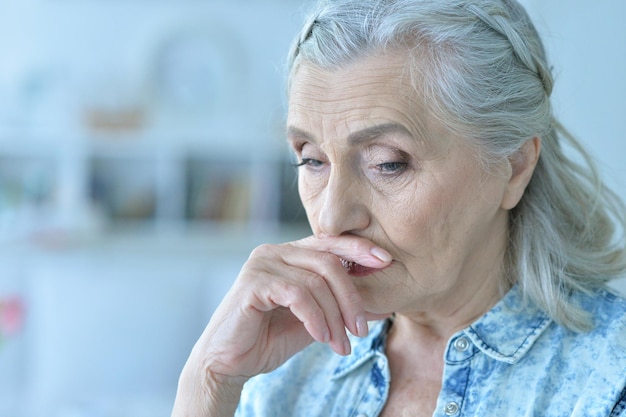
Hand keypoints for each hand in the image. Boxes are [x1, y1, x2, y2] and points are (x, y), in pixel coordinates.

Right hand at [172, 234, 391, 415]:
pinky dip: (315, 318)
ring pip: (316, 281)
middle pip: (328, 261)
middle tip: (361, 328)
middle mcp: (274, 252)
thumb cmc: (268, 339)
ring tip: (341, 344)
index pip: (330, 243)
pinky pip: (298, 295)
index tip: (387, 262)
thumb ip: (341, 310)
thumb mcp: (316, 322)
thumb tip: (382, 305)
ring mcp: (261, 264)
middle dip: (351, 297)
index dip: (360, 248)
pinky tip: (321, 337)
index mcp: (289, 255)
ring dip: (335, 316)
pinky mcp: (252, 283)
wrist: (229, 363)